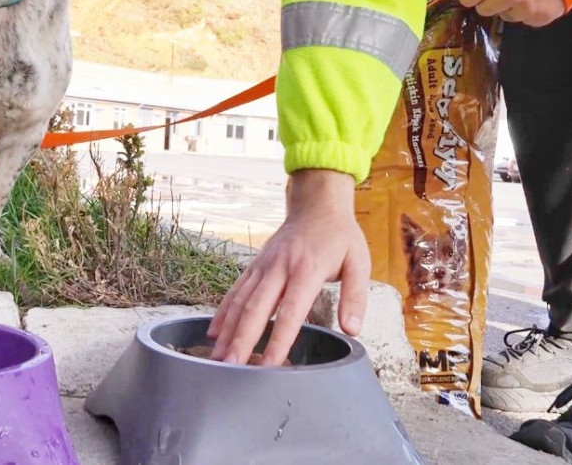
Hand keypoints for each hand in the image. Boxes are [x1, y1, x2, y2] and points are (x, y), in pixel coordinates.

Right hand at [207, 169, 370, 365]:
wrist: (317, 204)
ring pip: (240, 301)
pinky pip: (235, 291)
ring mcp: (263, 266)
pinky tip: (213, 332)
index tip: (270, 365)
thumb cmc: (340, 236)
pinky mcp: (255, 266)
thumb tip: (352, 329)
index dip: (278, 340)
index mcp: (306, 270)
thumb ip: (355, 297)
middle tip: (231, 367)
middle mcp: (279, 268)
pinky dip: (223, 312)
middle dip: (242, 340)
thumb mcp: (359, 262)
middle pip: (255, 309)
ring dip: (227, 331)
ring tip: (217, 358)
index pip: (290, 312)